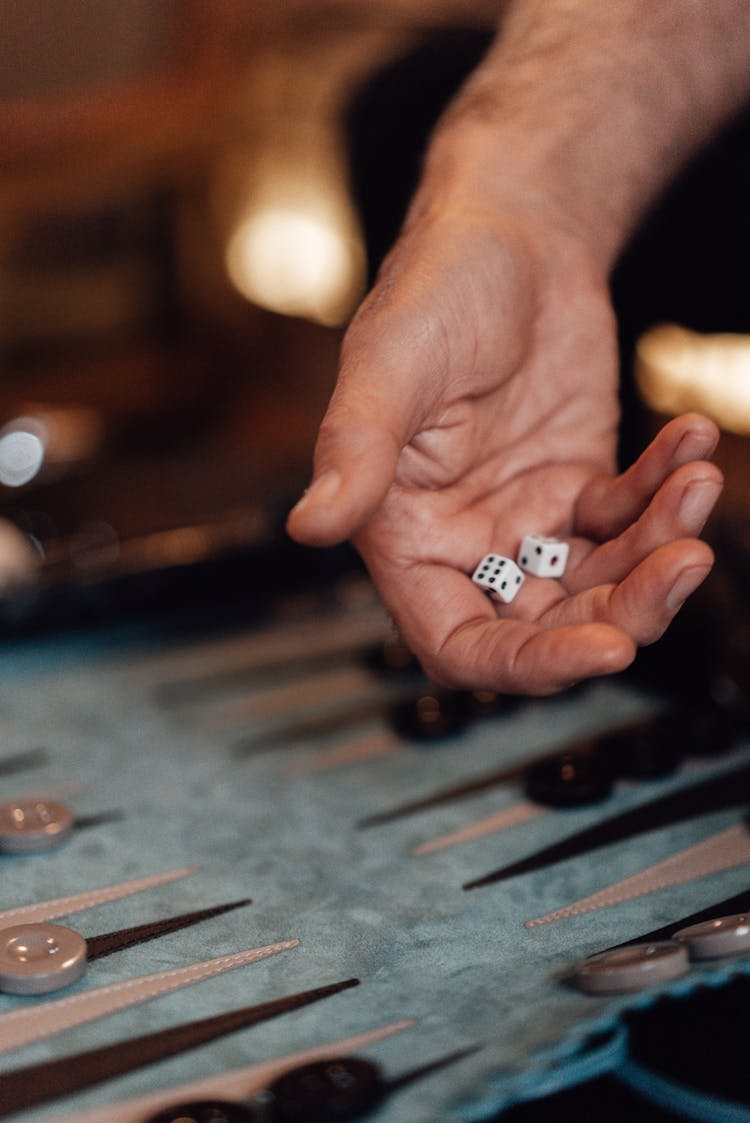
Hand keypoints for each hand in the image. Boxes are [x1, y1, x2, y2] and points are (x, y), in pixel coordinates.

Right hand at [288, 203, 721, 693]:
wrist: (511, 233)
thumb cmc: (435, 288)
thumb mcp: (389, 365)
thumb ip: (353, 450)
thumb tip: (309, 525)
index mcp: (406, 536)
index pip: (461, 644)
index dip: (528, 666)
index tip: (606, 651)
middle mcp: (466, 541)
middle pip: (548, 627)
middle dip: (623, 610)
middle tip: (684, 560)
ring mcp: (527, 518)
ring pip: (601, 585)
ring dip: (658, 550)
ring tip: (694, 484)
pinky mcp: (578, 486)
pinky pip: (630, 519)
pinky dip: (667, 493)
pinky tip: (688, 442)